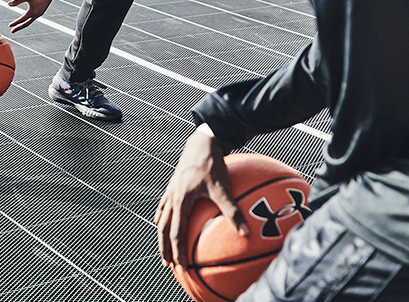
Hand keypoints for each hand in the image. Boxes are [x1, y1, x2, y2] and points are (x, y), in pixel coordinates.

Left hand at [8, 0, 53, 32]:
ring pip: (30, 20)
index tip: (9, 26)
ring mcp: (40, 13)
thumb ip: (17, 1)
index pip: (22, 20)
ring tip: (18, 23)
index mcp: (32, 11)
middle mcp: (37, 14)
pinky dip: (28, 18)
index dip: (15, 23)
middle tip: (12, 31)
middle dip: (19, 27)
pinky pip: (34, 17)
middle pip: (26, 24)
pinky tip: (25, 14)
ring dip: (24, 22)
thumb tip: (8, 4)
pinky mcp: (42, 11)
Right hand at [155, 125, 247, 265]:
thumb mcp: (223, 188)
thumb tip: (246, 233)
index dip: (178, 252)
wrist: (202, 141)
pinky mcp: (174, 184)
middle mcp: (172, 197)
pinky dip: (164, 217)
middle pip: (164, 229)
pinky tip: (167, 221)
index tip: (182, 267)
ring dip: (163, 234)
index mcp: (181, 201)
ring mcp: (171, 191)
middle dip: (165, 248)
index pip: (176, 233)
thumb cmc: (213, 163)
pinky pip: (165, 205)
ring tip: (165, 248)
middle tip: (168, 265)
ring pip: (162, 218)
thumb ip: (233, 211)